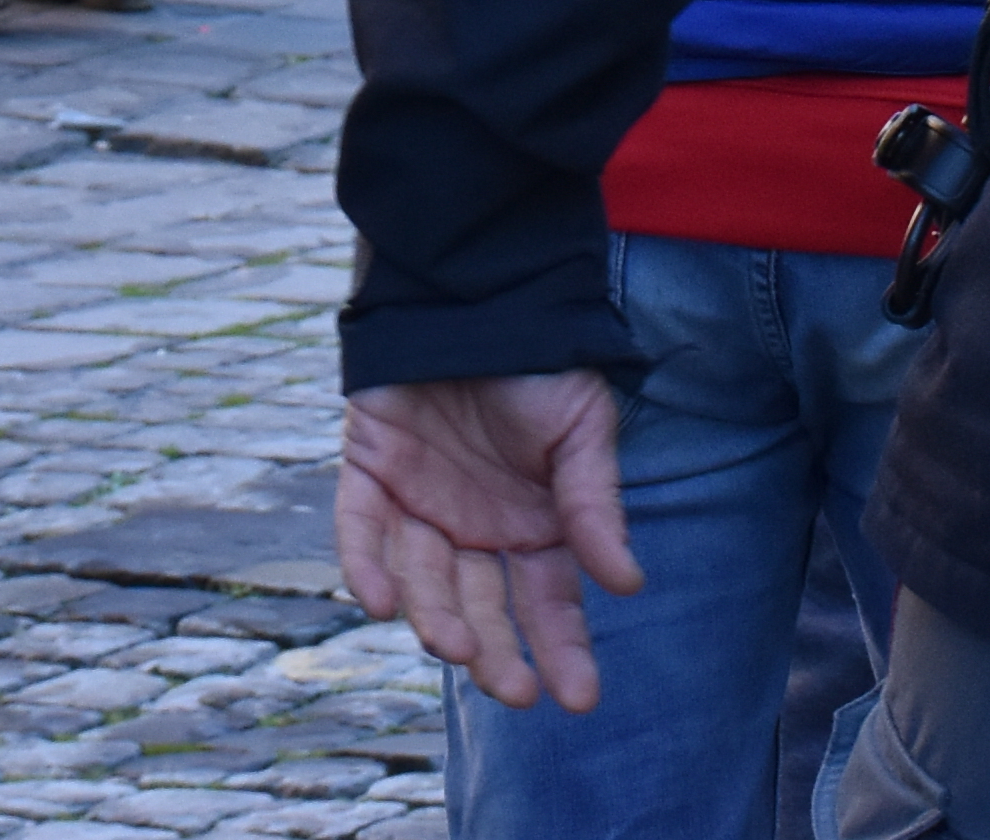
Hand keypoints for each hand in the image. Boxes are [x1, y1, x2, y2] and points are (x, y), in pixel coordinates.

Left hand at [336, 374, 640, 712]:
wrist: (476, 292)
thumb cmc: (540, 361)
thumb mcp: (581, 430)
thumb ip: (594, 506)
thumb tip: (627, 585)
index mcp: (533, 526)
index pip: (549, 604)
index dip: (564, 650)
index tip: (577, 697)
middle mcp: (475, 529)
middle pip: (484, 608)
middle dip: (497, 654)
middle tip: (513, 690)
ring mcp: (420, 506)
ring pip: (424, 581)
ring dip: (438, 618)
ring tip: (456, 645)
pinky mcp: (369, 474)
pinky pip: (362, 531)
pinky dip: (366, 566)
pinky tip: (381, 602)